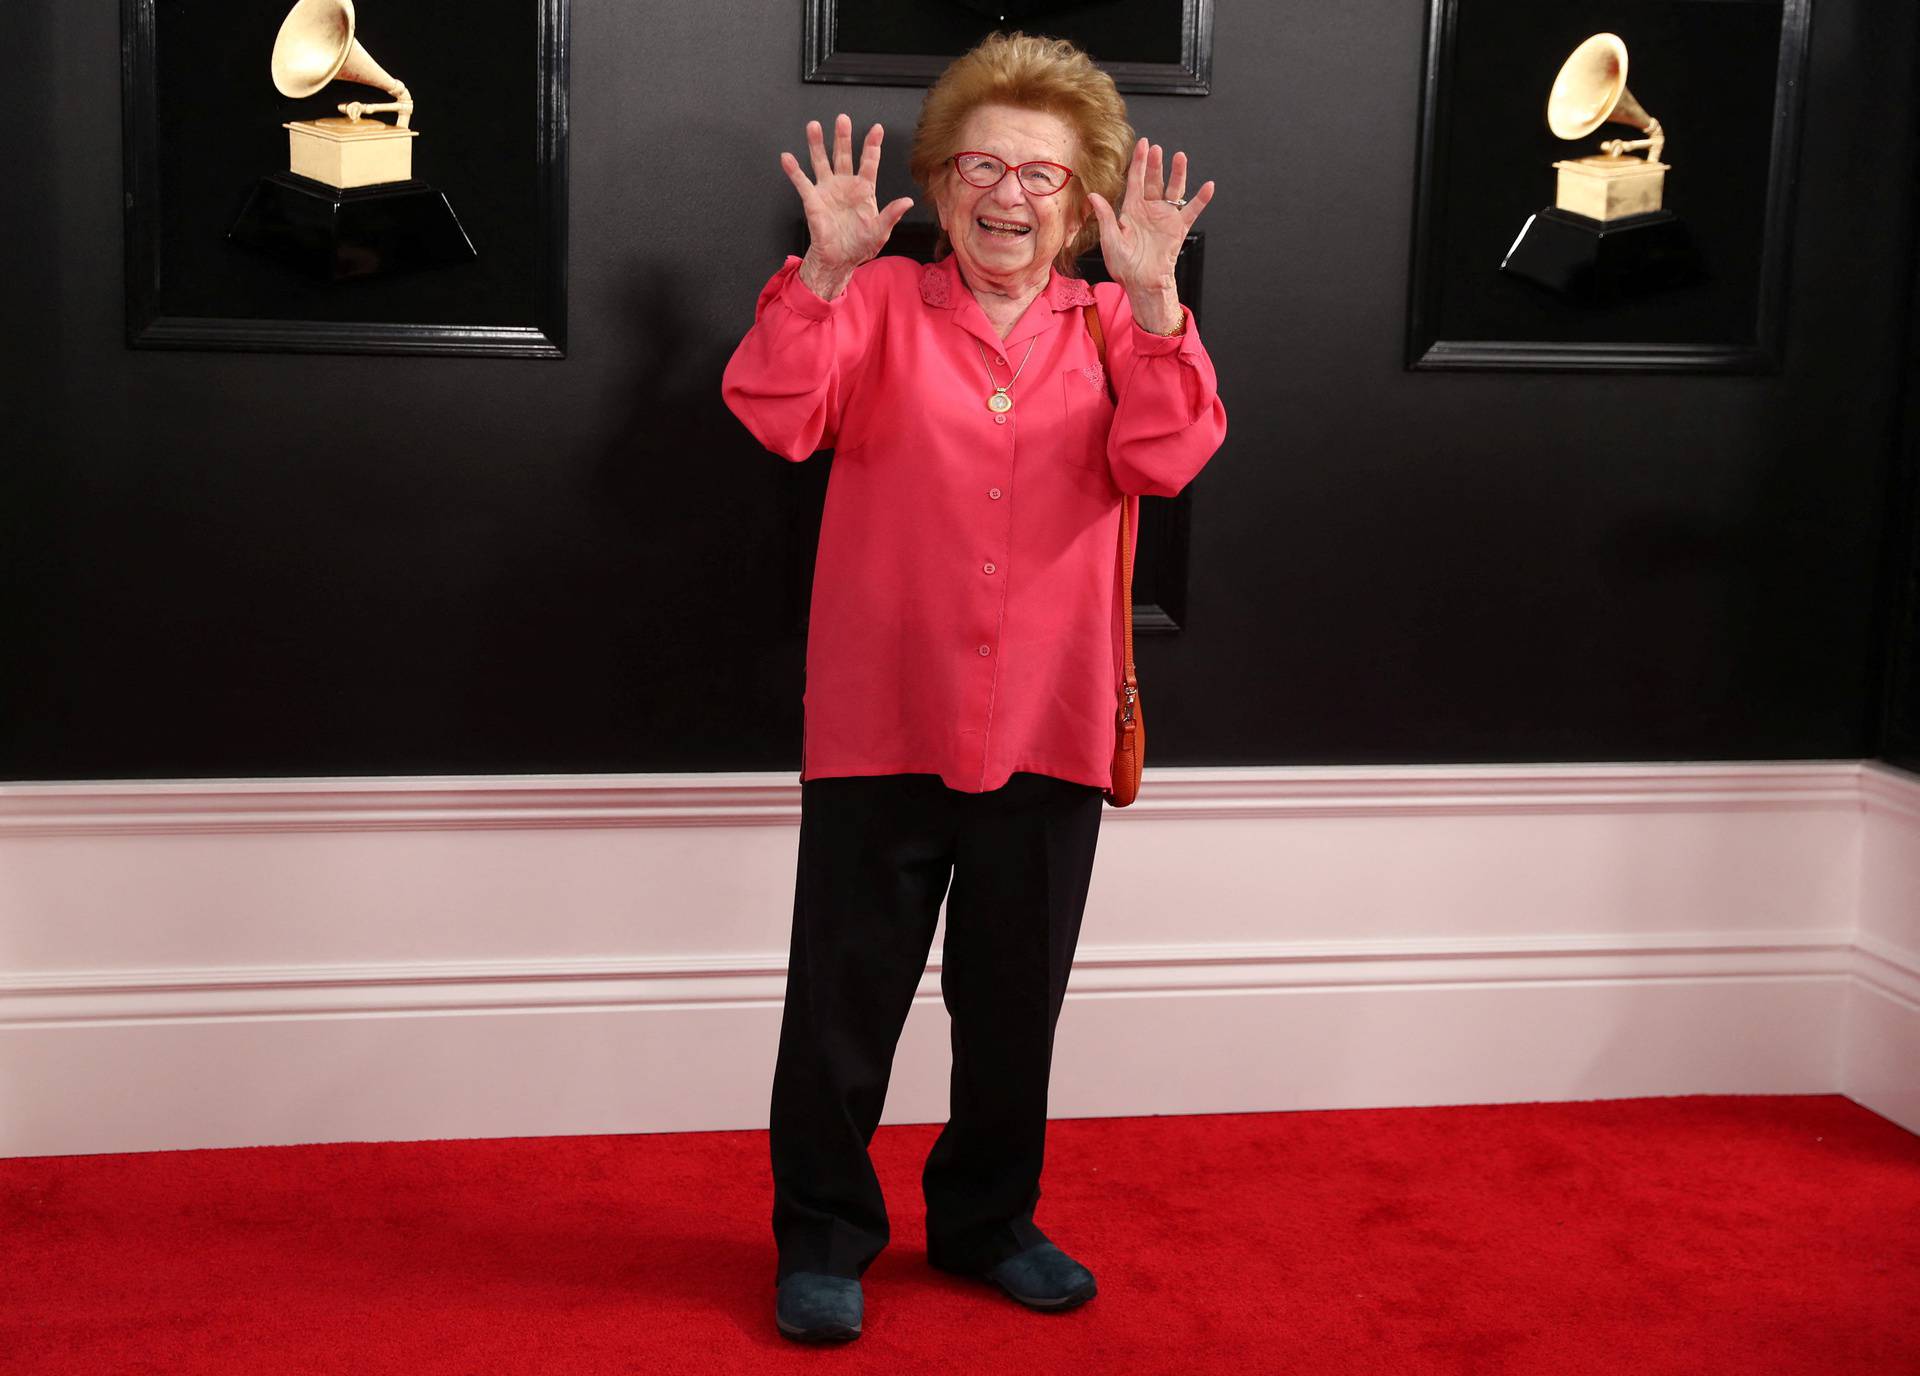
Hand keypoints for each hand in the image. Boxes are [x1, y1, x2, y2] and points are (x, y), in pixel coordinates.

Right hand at [780, 114, 914, 298]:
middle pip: (843, 155)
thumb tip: (907, 202)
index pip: (869, 163)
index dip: (872, 145)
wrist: (839, 260)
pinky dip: (794, 170)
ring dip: (817, 144)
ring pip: (821, 161)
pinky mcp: (813, 200)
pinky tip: (787, 158)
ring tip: (813, 126)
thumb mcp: (880, 231)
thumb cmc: (860, 246)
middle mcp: (844, 185)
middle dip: (843, 137)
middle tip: (843, 119)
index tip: (877, 129)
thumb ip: (892, 214)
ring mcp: (828, 190)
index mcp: (864, 190)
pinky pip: (802, 183)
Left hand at [1085, 139, 1215, 330]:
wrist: (1142, 284)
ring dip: (1178, 174)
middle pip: (1154, 181)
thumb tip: (1093, 195)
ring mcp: (1165, 217)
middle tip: (1157, 149)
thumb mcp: (1110, 240)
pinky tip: (1209, 186)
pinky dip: (1201, 199)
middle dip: (1155, 164)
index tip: (1142, 143)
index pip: (1135, 181)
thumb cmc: (1124, 266)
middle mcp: (1149, 210)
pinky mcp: (1178, 228)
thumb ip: (1105, 217)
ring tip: (1180, 157)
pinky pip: (1192, 210)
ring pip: (1173, 190)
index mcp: (1131, 211)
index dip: (1138, 162)